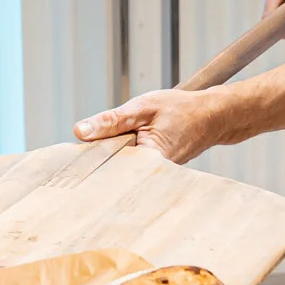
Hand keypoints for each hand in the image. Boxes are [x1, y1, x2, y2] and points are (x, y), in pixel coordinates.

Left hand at [73, 86, 227, 162]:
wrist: (213, 117)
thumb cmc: (181, 109)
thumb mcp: (142, 108)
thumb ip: (111, 121)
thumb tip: (79, 132)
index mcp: (147, 161)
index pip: (107, 169)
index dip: (88, 163)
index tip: (71, 163)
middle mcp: (151, 175)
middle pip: (112, 172)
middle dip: (97, 162)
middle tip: (79, 158)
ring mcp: (153, 177)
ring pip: (120, 170)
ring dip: (109, 159)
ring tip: (100, 154)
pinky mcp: (153, 173)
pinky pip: (130, 168)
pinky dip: (121, 159)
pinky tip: (115, 151)